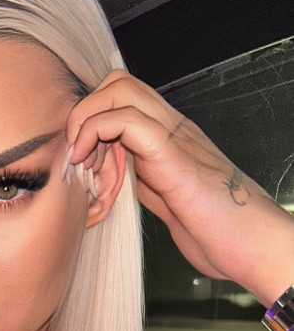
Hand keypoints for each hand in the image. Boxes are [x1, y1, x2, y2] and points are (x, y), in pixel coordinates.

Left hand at [66, 69, 293, 306]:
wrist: (254, 247)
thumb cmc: (219, 231)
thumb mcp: (170, 202)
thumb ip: (147, 182)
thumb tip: (121, 176)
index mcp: (170, 139)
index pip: (123, 99)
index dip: (92, 120)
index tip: (79, 159)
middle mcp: (173, 129)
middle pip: (118, 83)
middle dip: (85, 112)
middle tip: (77, 156)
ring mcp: (175, 138)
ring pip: (120, 91)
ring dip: (87, 121)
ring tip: (81, 161)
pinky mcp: (174, 157)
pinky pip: (129, 121)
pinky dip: (97, 134)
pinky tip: (90, 167)